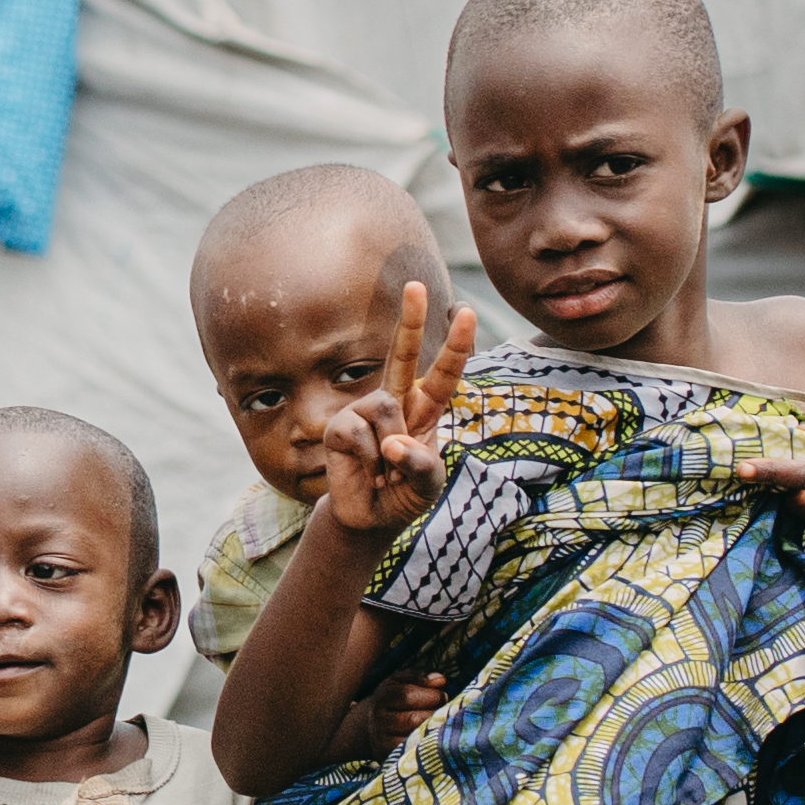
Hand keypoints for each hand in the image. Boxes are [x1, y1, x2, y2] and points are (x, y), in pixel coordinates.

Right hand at [291, 281, 478, 541]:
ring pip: (385, 408)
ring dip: (389, 450)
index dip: (456, 345)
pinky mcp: (339, 427)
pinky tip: (365, 472)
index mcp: (425, 410)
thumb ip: (422, 466)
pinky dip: (367, 460)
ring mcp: (364, 411)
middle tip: (415, 285)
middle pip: (404, 355)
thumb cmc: (404, 496)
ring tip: (385, 473)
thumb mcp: (427, 485)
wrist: (369, 519)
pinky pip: (358, 432)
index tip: (465, 311)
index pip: (444, 375)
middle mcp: (395, 402)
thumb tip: (394, 442)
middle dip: (410, 320)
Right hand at [346, 655, 452, 753]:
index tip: (443, 696)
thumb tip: (441, 680)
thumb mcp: (402, 682)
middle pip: (412, 719)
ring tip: (440, 725)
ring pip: (413, 738)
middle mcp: (379, 718)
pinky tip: (431, 738)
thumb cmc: (396, 700)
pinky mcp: (387, 756)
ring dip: (432, 731)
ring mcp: (382, 739)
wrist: (373, 725)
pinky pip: (410, 753)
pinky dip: (424, 746)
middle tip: (446, 713)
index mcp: (384, 695)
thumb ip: (420, 677)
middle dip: (434, 715)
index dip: (431, 695)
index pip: (406, 695)